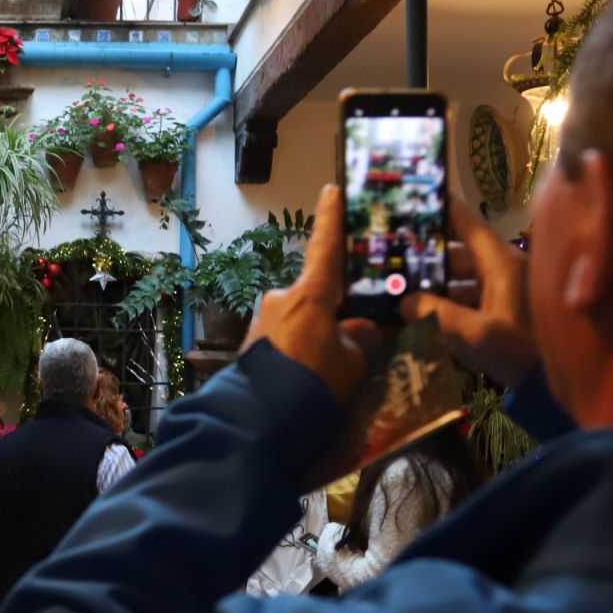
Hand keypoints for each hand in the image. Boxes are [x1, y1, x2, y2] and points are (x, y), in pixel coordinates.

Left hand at [244, 184, 380, 403]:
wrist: (257, 422)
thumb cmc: (314, 384)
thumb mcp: (353, 362)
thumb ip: (359, 338)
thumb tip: (362, 327)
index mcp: (309, 294)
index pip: (325, 247)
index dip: (331, 218)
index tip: (332, 190)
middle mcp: (281, 298)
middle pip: (314, 294)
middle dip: (332, 311)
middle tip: (351, 336)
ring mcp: (262, 321)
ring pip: (298, 319)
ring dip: (313, 334)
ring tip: (329, 369)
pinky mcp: (250, 344)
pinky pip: (284, 339)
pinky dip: (297, 350)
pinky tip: (306, 376)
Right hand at [402, 195, 537, 386]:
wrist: (560, 386)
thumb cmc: (523, 352)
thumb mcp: (476, 334)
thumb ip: (436, 314)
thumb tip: (404, 301)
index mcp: (501, 262)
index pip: (466, 221)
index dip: (440, 206)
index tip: (413, 195)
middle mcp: (506, 268)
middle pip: (457, 252)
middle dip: (424, 257)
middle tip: (390, 257)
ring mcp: (508, 289)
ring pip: (462, 276)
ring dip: (433, 283)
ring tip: (399, 288)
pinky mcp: (507, 310)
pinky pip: (470, 296)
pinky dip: (447, 301)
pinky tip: (422, 312)